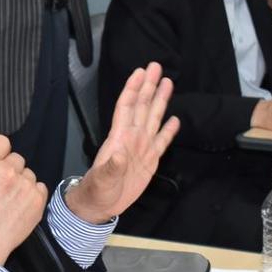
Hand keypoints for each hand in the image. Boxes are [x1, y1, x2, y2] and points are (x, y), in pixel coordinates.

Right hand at [0, 135, 47, 264]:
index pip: (2, 141)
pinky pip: (40, 187)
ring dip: (22, 182)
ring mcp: (25, 185)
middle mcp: (7, 171)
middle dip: (10, 168)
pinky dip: (32, 194)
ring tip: (11, 198)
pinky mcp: (38, 199)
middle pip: (17, 158)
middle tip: (2, 184)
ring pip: (29, 173)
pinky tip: (21, 204)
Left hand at [65, 62, 179, 223]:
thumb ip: (110, 168)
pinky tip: (175, 120)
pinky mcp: (150, 160)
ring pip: (153, 118)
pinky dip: (168, 130)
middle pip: (142, 106)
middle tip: (156, 66)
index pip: (127, 106)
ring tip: (167, 82)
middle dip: (148, 86)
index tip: (140, 71)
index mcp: (119, 137)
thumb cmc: (97, 190)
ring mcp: (141, 148)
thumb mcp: (102, 180)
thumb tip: (117, 155)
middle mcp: (131, 137)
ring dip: (159, 100)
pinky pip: (161, 141)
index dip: (133, 88)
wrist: (101, 206)